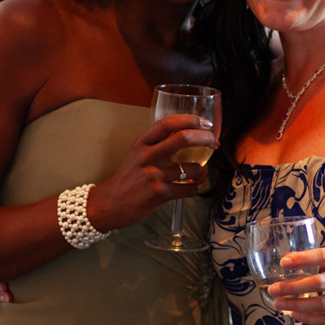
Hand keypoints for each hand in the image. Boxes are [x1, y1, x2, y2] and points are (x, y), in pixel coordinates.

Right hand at [88, 114, 216, 230]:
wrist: (111, 204)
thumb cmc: (129, 177)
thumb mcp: (137, 153)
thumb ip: (158, 143)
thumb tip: (189, 135)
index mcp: (142, 143)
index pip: (168, 123)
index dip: (190, 120)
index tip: (205, 123)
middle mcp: (148, 156)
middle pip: (183, 138)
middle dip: (205, 138)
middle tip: (214, 142)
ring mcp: (154, 176)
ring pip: (193, 168)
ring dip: (203, 171)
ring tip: (200, 173)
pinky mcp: (160, 194)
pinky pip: (190, 189)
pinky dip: (195, 188)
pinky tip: (190, 188)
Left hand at [266, 246, 324, 324]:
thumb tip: (300, 265)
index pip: (324, 256)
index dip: (303, 259)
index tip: (284, 262)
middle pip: (319, 282)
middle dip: (293, 287)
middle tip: (273, 289)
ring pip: (322, 304)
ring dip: (298, 305)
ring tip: (280, 304)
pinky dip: (311, 319)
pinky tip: (297, 316)